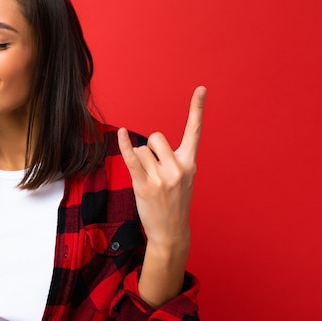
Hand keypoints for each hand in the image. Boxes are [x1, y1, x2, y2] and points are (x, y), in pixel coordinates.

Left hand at [118, 86, 205, 250]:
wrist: (171, 231)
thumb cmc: (174, 202)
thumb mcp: (183, 179)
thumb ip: (172, 159)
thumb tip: (147, 145)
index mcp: (190, 163)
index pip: (194, 131)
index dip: (197, 109)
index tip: (201, 88)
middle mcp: (178, 168)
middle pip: (155, 137)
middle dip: (150, 148)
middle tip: (154, 169)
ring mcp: (161, 178)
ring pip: (141, 150)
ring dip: (139, 161)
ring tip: (148, 180)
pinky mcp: (144, 186)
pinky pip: (131, 159)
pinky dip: (124, 145)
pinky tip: (121, 133)